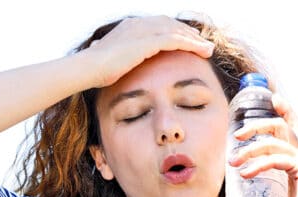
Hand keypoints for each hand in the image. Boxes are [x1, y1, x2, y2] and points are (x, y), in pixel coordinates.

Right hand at [82, 16, 214, 87]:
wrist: (88, 68)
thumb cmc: (95, 70)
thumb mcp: (108, 60)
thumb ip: (114, 57)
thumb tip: (106, 60)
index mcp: (130, 26)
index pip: (158, 24)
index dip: (174, 30)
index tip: (186, 39)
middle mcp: (138, 24)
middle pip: (170, 24)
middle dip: (188, 33)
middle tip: (202, 42)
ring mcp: (143, 31)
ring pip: (177, 31)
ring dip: (195, 40)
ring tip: (208, 49)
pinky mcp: (149, 41)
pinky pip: (177, 40)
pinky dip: (192, 45)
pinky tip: (203, 51)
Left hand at [227, 95, 297, 196]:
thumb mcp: (279, 188)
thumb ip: (269, 177)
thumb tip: (244, 177)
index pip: (292, 124)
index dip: (284, 108)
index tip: (272, 96)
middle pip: (280, 125)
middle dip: (256, 126)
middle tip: (237, 135)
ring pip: (273, 142)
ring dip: (250, 150)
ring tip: (233, 162)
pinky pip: (275, 160)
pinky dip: (258, 165)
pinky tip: (245, 174)